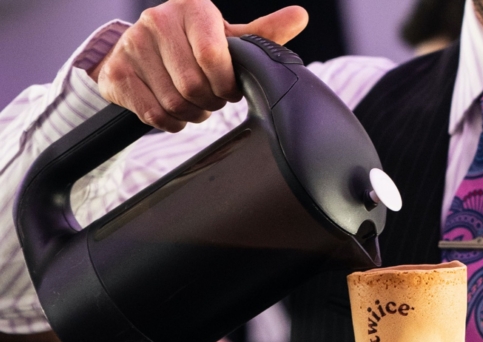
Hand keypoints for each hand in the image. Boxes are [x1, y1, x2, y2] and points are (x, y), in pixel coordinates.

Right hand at [89, 0, 307, 131]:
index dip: (226, 83)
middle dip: (210, 101)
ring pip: (174, 102)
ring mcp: (132, 45)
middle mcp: (157, 20)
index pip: (213, 56)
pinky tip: (175, 110)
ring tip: (195, 103)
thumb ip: (262, 33)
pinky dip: (171, 122)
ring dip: (192, 114)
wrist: (137, 50)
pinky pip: (153, 113)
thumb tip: (300, 17)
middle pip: (194, 85)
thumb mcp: (227, 37)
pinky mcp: (116, 73)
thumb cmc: (192, 44)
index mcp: (191, 7)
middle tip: (212, 99)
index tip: (230, 88)